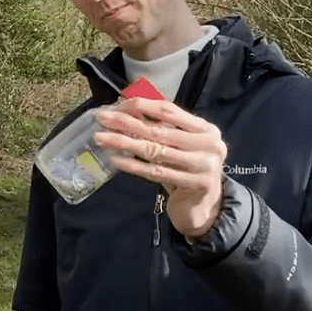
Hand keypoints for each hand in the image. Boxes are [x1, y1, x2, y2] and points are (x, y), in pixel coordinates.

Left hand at [93, 97, 227, 239]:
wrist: (203, 205)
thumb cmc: (187, 168)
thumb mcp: (180, 145)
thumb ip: (161, 128)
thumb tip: (125, 111)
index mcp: (206, 128)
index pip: (169, 110)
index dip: (141, 106)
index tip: (116, 105)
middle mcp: (209, 144)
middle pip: (159, 130)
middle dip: (126, 123)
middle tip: (102, 119)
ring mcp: (205, 165)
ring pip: (155, 151)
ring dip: (124, 143)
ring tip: (101, 138)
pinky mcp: (196, 185)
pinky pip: (156, 172)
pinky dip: (133, 166)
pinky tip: (115, 159)